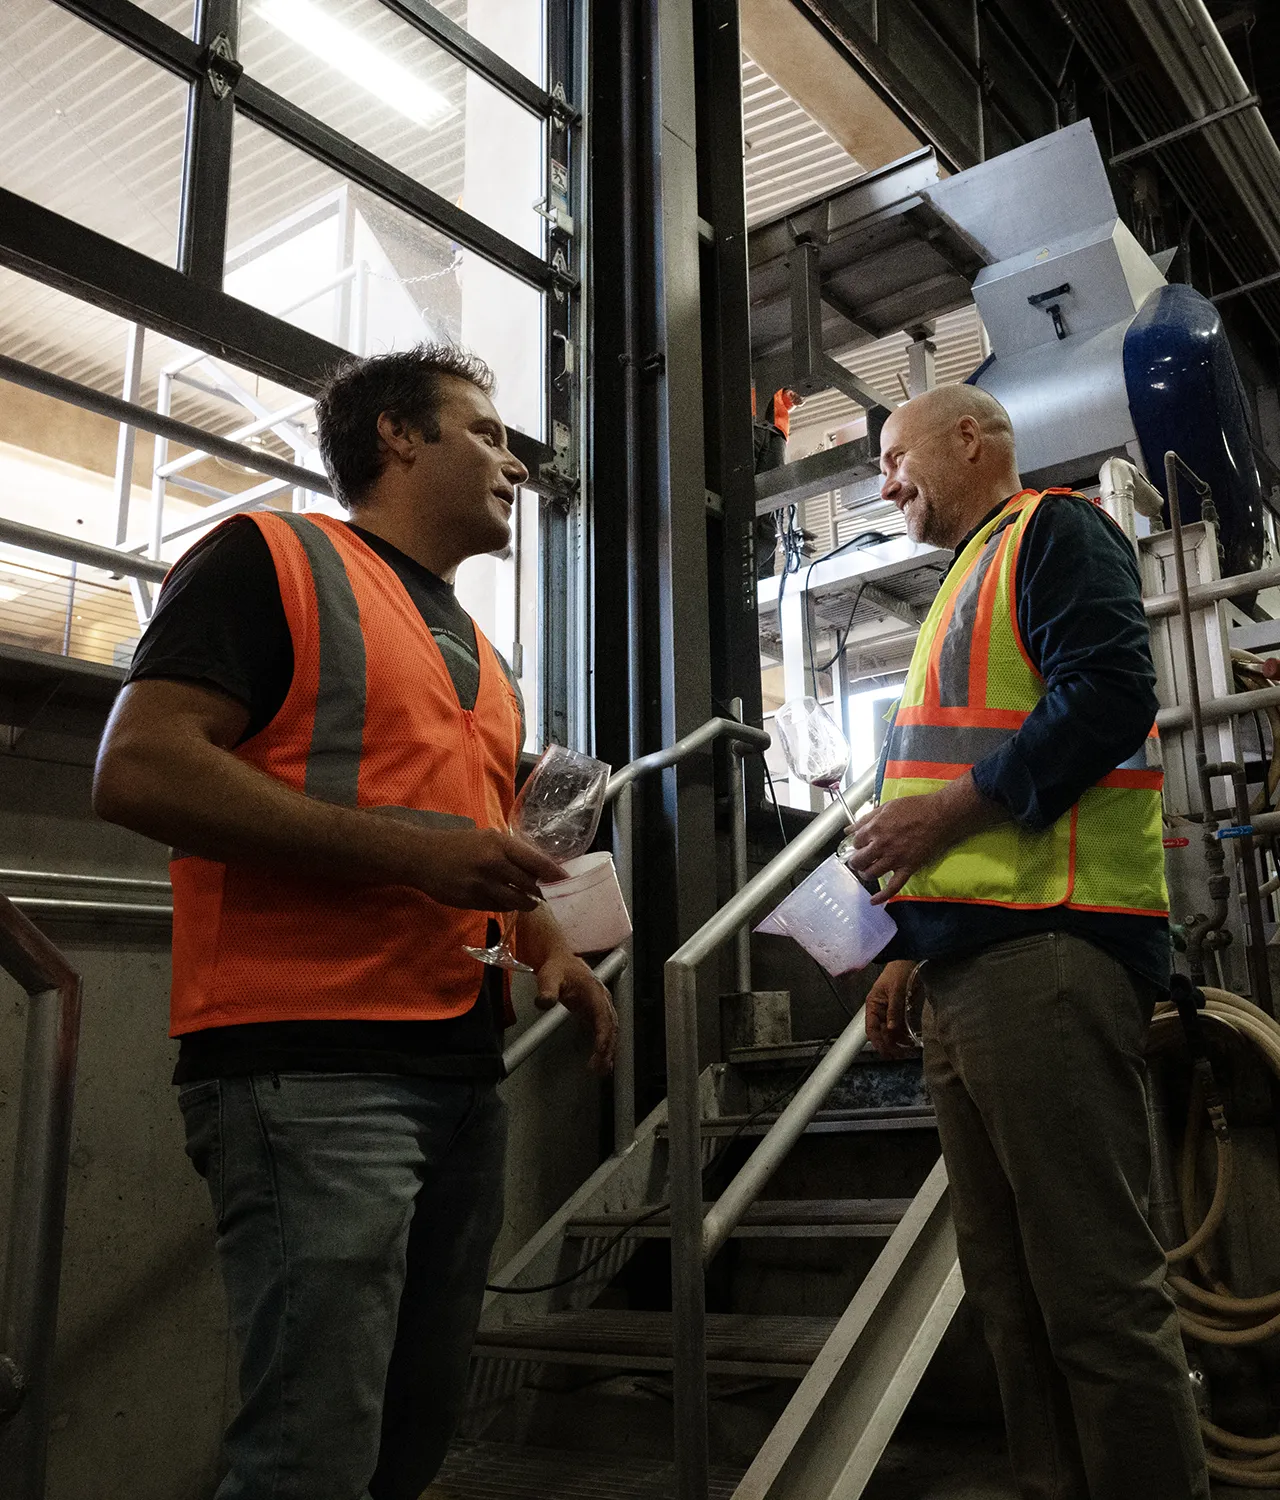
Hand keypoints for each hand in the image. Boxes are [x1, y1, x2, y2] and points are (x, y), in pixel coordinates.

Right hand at [411, 828, 566, 910]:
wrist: (421, 857)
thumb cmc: (457, 844)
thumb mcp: (486, 838)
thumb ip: (510, 851)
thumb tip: (538, 867)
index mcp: (499, 844)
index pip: (536, 862)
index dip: (554, 874)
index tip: (567, 880)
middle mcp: (493, 864)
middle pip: (529, 885)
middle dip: (541, 891)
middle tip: (547, 894)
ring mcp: (481, 885)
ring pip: (516, 901)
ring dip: (526, 903)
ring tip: (529, 901)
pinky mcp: (471, 901)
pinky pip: (498, 907)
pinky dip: (506, 906)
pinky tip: (504, 900)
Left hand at [534, 950, 618, 1075]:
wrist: (561, 959)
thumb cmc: (557, 967)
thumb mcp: (549, 976)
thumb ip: (547, 990)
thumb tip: (543, 1003)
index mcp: (594, 992)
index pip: (603, 1017)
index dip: (603, 1035)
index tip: (600, 1051)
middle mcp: (602, 999)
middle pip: (610, 1027)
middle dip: (607, 1048)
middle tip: (599, 1068)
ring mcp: (601, 1006)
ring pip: (610, 1030)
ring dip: (608, 1049)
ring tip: (602, 1069)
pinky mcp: (595, 1011)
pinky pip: (604, 1030)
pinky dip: (605, 1045)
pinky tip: (602, 1059)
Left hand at [844, 773, 1002, 903]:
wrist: (940, 816)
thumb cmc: (915, 808)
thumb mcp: (886, 807)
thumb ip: (866, 819)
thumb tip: (848, 829)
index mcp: (875, 829)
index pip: (856, 842)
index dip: (858, 843)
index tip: (862, 844)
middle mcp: (882, 846)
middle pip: (859, 860)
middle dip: (856, 861)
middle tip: (859, 860)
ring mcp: (895, 859)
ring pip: (871, 873)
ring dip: (866, 874)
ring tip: (867, 871)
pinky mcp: (908, 868)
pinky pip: (893, 886)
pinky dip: (882, 896)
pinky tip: (874, 901)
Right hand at [865, 959, 917, 1058]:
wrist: (909, 959)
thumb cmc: (898, 971)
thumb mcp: (896, 991)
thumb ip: (893, 1010)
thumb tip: (891, 1029)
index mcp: (873, 1005)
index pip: (871, 1028)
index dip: (877, 1041)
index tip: (885, 1052)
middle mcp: (879, 1010)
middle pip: (881, 1032)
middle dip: (889, 1044)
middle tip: (899, 1054)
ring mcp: (890, 1011)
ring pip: (891, 1031)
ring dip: (897, 1041)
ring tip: (907, 1048)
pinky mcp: (900, 1010)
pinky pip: (900, 1025)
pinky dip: (904, 1034)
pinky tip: (910, 1039)